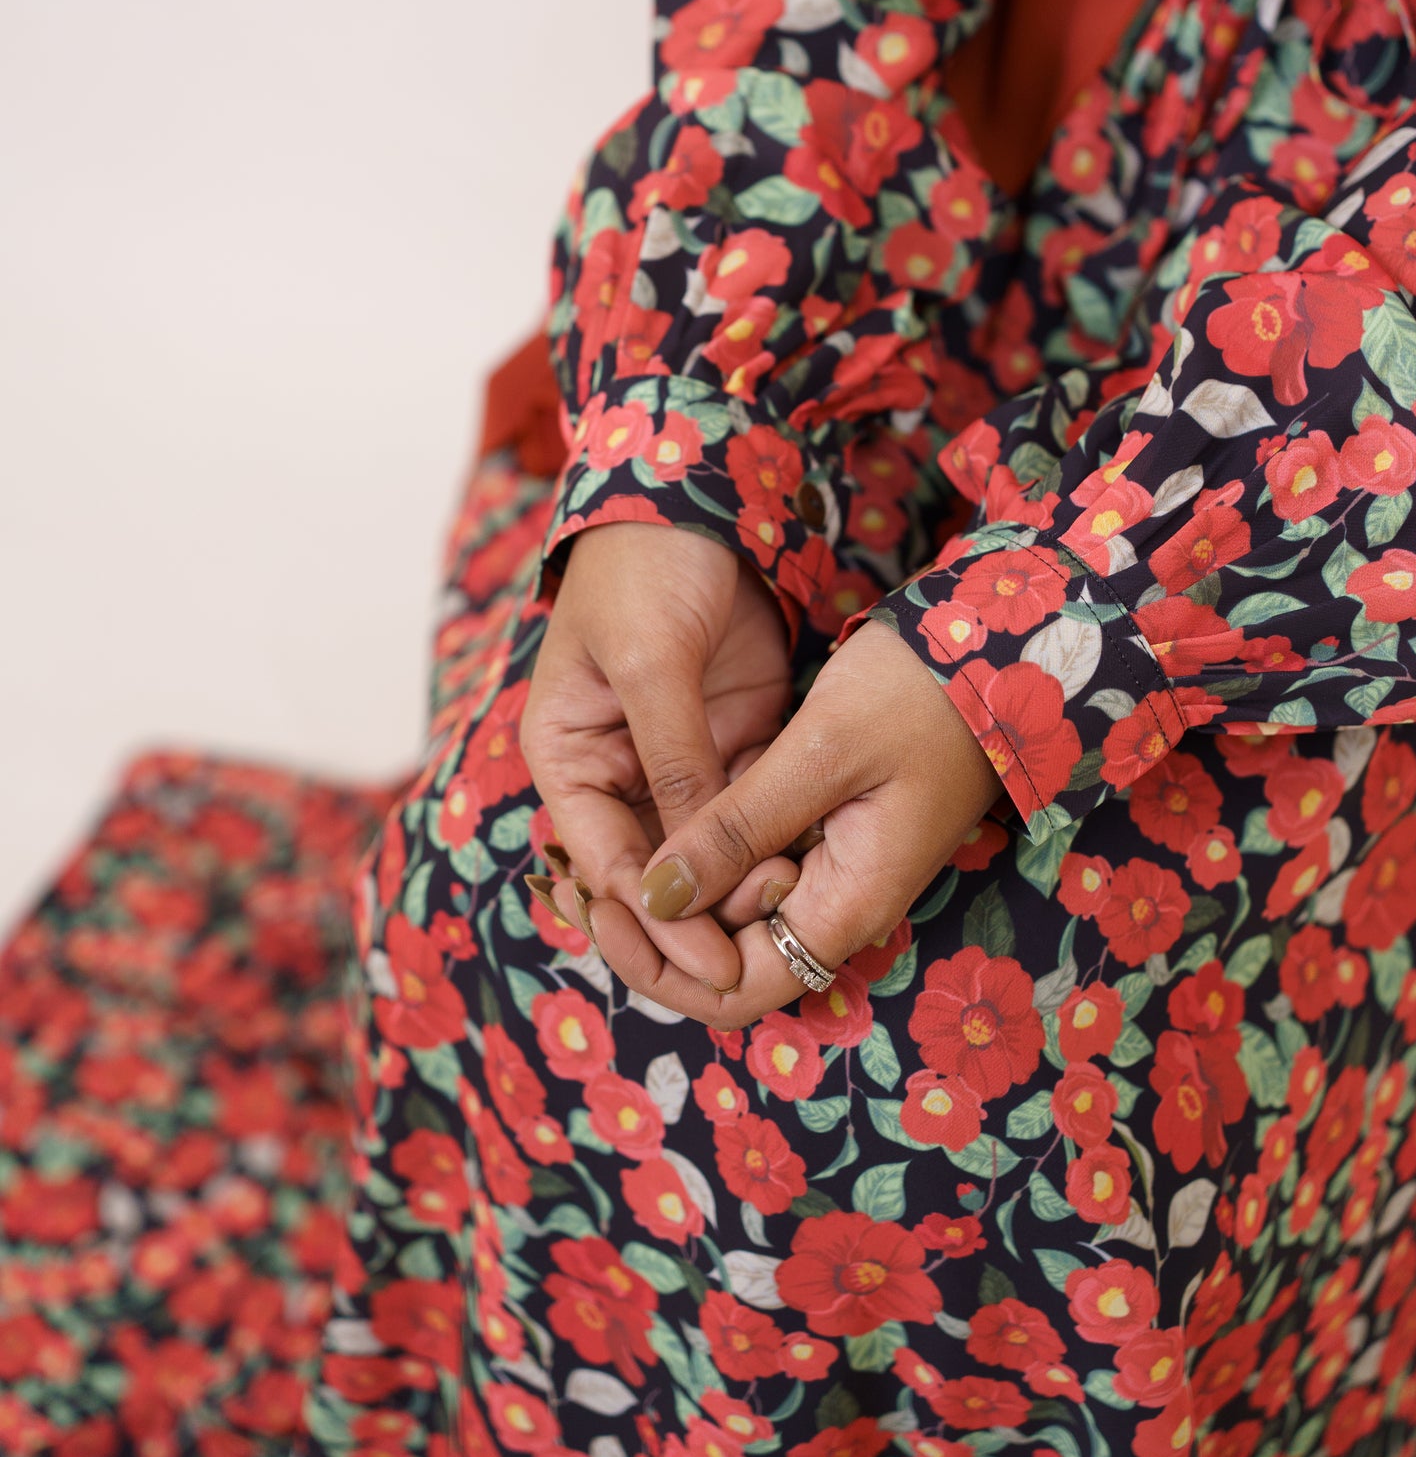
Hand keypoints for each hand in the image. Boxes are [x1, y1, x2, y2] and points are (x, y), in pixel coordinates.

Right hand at [519, 520, 798, 992]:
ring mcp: (680, 758)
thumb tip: (681, 872)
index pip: (603, 860)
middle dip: (697, 918)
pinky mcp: (737, 740)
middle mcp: (618, 769)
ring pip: (706, 852)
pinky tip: (807, 880)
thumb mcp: (652, 662)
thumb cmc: (648, 564)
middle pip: (652, 872)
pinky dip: (773, 848)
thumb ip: (672, 763)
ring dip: (740, 890)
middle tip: (751, 966)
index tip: (707, 963)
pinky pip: (751, 812)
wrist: (703, 490)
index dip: (653, 918)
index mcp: (567, 754)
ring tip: (790, 921)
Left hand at [580, 619, 1001, 1027]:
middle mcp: (838, 903)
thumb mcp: (818, 753)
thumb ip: (736, 829)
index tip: (604, 904)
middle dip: (653, 935)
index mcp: (845, 904)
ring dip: (669, 895)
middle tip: (578, 881)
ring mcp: (834, 868)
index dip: (662, 967)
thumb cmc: (920, 695)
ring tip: (596, 853)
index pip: (737, 991)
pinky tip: (649, 817)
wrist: (996, 649)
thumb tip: (653, 899)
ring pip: (733, 913)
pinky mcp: (827, 829)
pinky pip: (750, 866)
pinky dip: (699, 855)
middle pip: (728, 960)